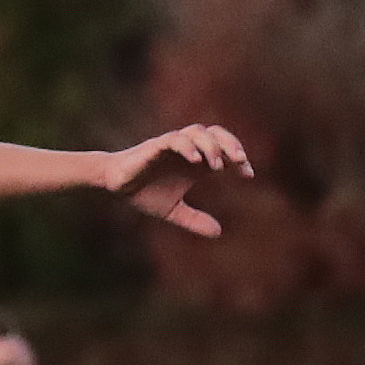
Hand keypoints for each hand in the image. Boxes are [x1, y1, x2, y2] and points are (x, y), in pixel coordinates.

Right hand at [103, 125, 251, 237]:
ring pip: (197, 132)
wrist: (116, 185)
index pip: (224, 150)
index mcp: (196, 161)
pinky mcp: (155, 146)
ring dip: (210, 146)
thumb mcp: (173, 211)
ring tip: (216, 166)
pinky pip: (174, 139)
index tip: (248, 175)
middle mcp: (187, 149)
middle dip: (231, 144)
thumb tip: (218, 233)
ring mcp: (172, 145)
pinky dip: (187, 147)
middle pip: (216, 134)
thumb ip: (194, 219)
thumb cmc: (144, 193)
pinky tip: (196, 160)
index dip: (238, 159)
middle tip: (241, 162)